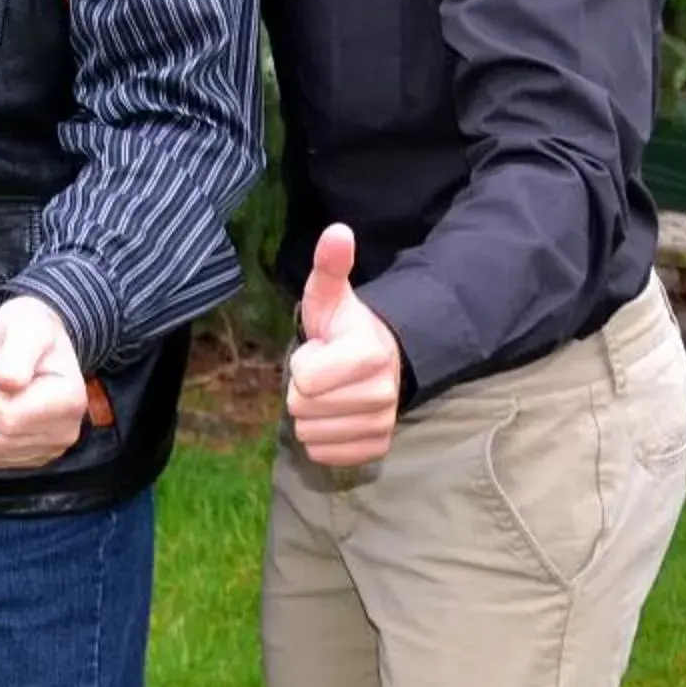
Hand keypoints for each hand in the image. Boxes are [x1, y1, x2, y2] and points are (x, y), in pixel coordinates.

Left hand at [0, 294, 87, 470]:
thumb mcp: (24, 328)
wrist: (34, 341)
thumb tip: (8, 382)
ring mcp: (47, 448)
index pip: (8, 418)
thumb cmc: (30, 330)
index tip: (2, 370)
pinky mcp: (28, 457)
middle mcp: (64, 432)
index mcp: (69, 401)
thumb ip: (17, 352)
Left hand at [286, 224, 403, 465]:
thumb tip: (337, 230)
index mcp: (369, 354)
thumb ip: (330, 265)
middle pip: (303, 408)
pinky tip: (334, 415)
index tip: (321, 350)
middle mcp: (383, 393)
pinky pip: (326, 455)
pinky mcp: (377, 448)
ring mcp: (382, 424)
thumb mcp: (329, 295)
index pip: (305, 379)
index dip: (302, 363)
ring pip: (311, 434)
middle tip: (324, 372)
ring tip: (330, 391)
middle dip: (303, 389)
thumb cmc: (342, 327)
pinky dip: (321, 438)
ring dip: (311, 414)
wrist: (378, 360)